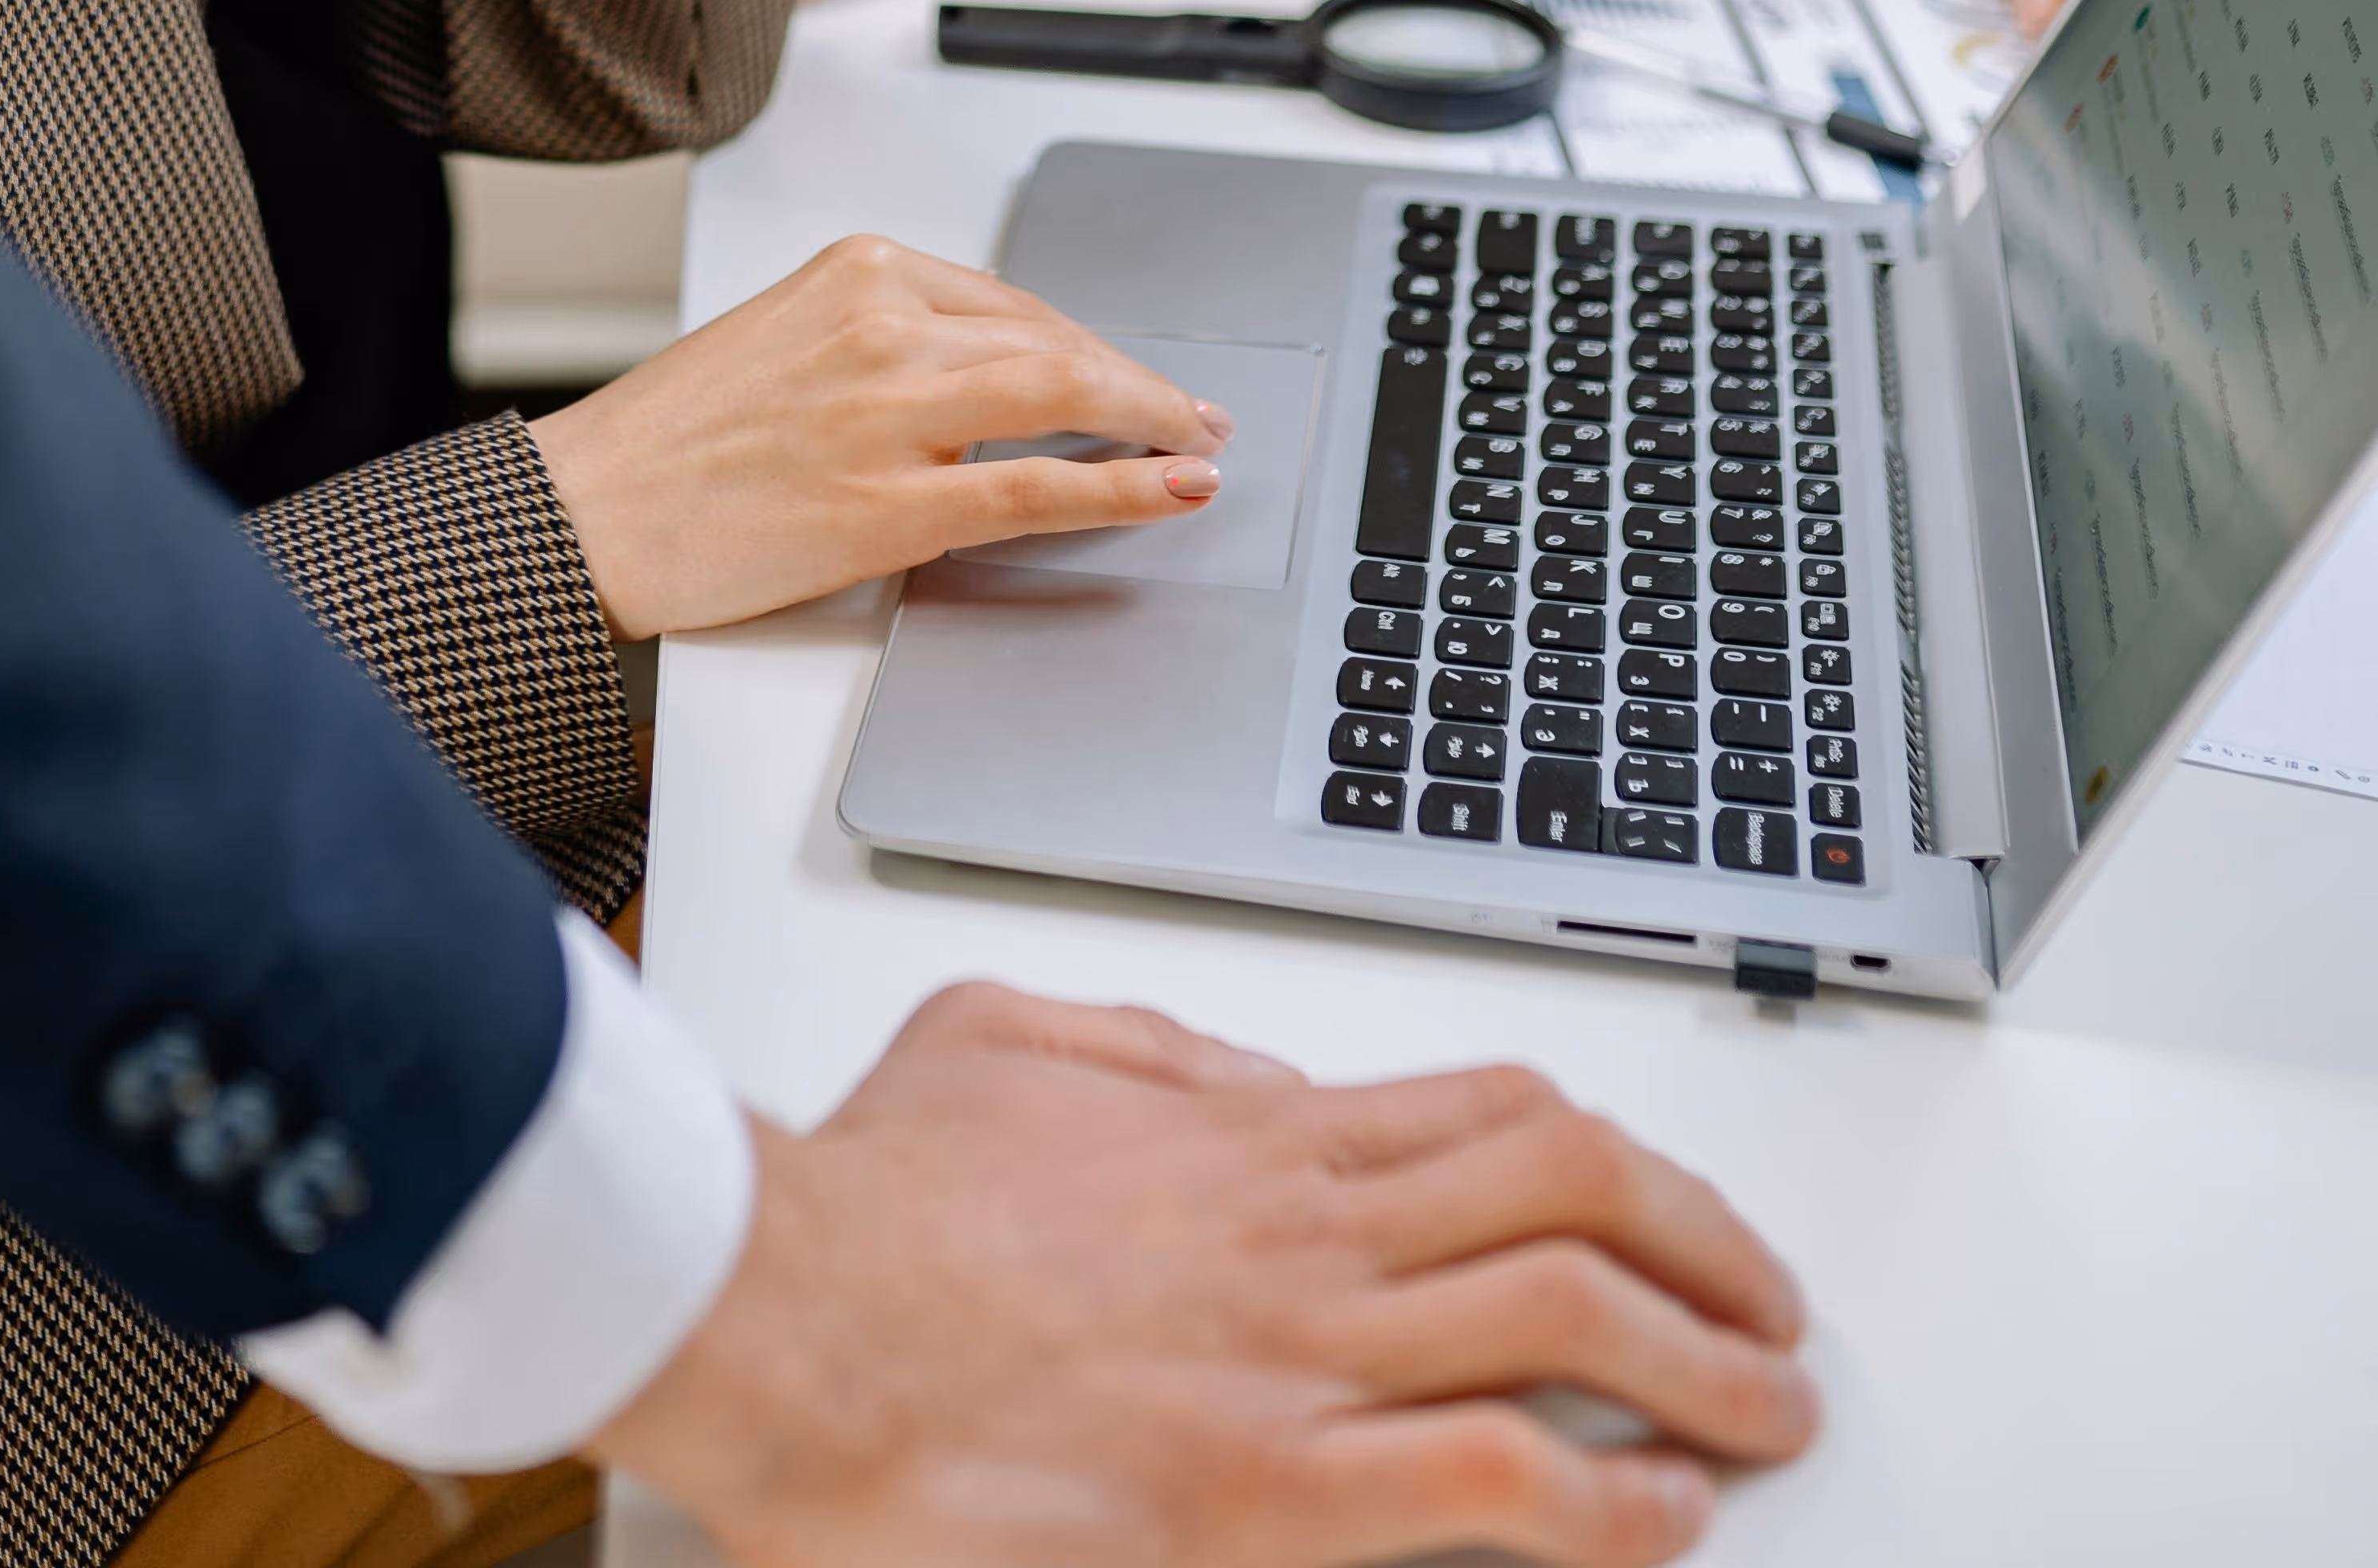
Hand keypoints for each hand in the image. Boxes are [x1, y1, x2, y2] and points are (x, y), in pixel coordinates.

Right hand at [525, 234, 1230, 638]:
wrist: (589, 508)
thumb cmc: (672, 436)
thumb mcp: (783, 337)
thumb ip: (880, 341)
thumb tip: (985, 383)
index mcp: (856, 270)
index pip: (1008, 299)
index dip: (1086, 342)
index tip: (1124, 369)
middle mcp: (881, 323)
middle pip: (1051, 338)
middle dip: (1136, 378)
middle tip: (1192, 410)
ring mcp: (891, 411)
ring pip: (1062, 393)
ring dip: (1151, 419)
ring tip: (1199, 445)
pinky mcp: (891, 501)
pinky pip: (1037, 484)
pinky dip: (1122, 484)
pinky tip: (1171, 489)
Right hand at [600, 985, 1817, 1563]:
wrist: (787, 1313)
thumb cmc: (870, 1201)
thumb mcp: (1002, 1040)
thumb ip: (1139, 1049)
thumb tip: (1237, 1072)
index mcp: (1245, 1133)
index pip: (1489, 1113)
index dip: (1618, 1159)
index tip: (1673, 1210)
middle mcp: (1302, 1232)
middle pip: (1575, 1194)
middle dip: (1709, 1250)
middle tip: (1773, 1313)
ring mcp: (1298, 1358)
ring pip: (1568, 1317)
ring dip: (1704, 1366)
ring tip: (1772, 1411)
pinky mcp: (1269, 1488)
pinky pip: (1492, 1478)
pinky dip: (1606, 1501)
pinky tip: (1662, 1522)